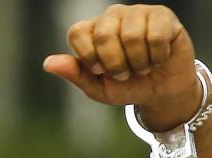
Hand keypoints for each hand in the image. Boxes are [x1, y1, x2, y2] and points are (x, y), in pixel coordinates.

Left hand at [43, 4, 201, 131]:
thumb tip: (48, 63)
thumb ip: (75, 74)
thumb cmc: (125, 87)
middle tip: (123, 74)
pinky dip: (156, 56)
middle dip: (114, 64)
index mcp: (91, 31)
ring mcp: (137, 13)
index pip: (77, 32)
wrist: (160, 91)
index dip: (88, 56)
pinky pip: (156, 36)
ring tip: (142, 67)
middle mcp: (111, 16)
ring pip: (131, 35)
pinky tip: (158, 58)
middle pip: (103, 34)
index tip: (99, 70)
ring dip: (138, 62)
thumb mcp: (97, 87)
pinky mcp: (162, 15)